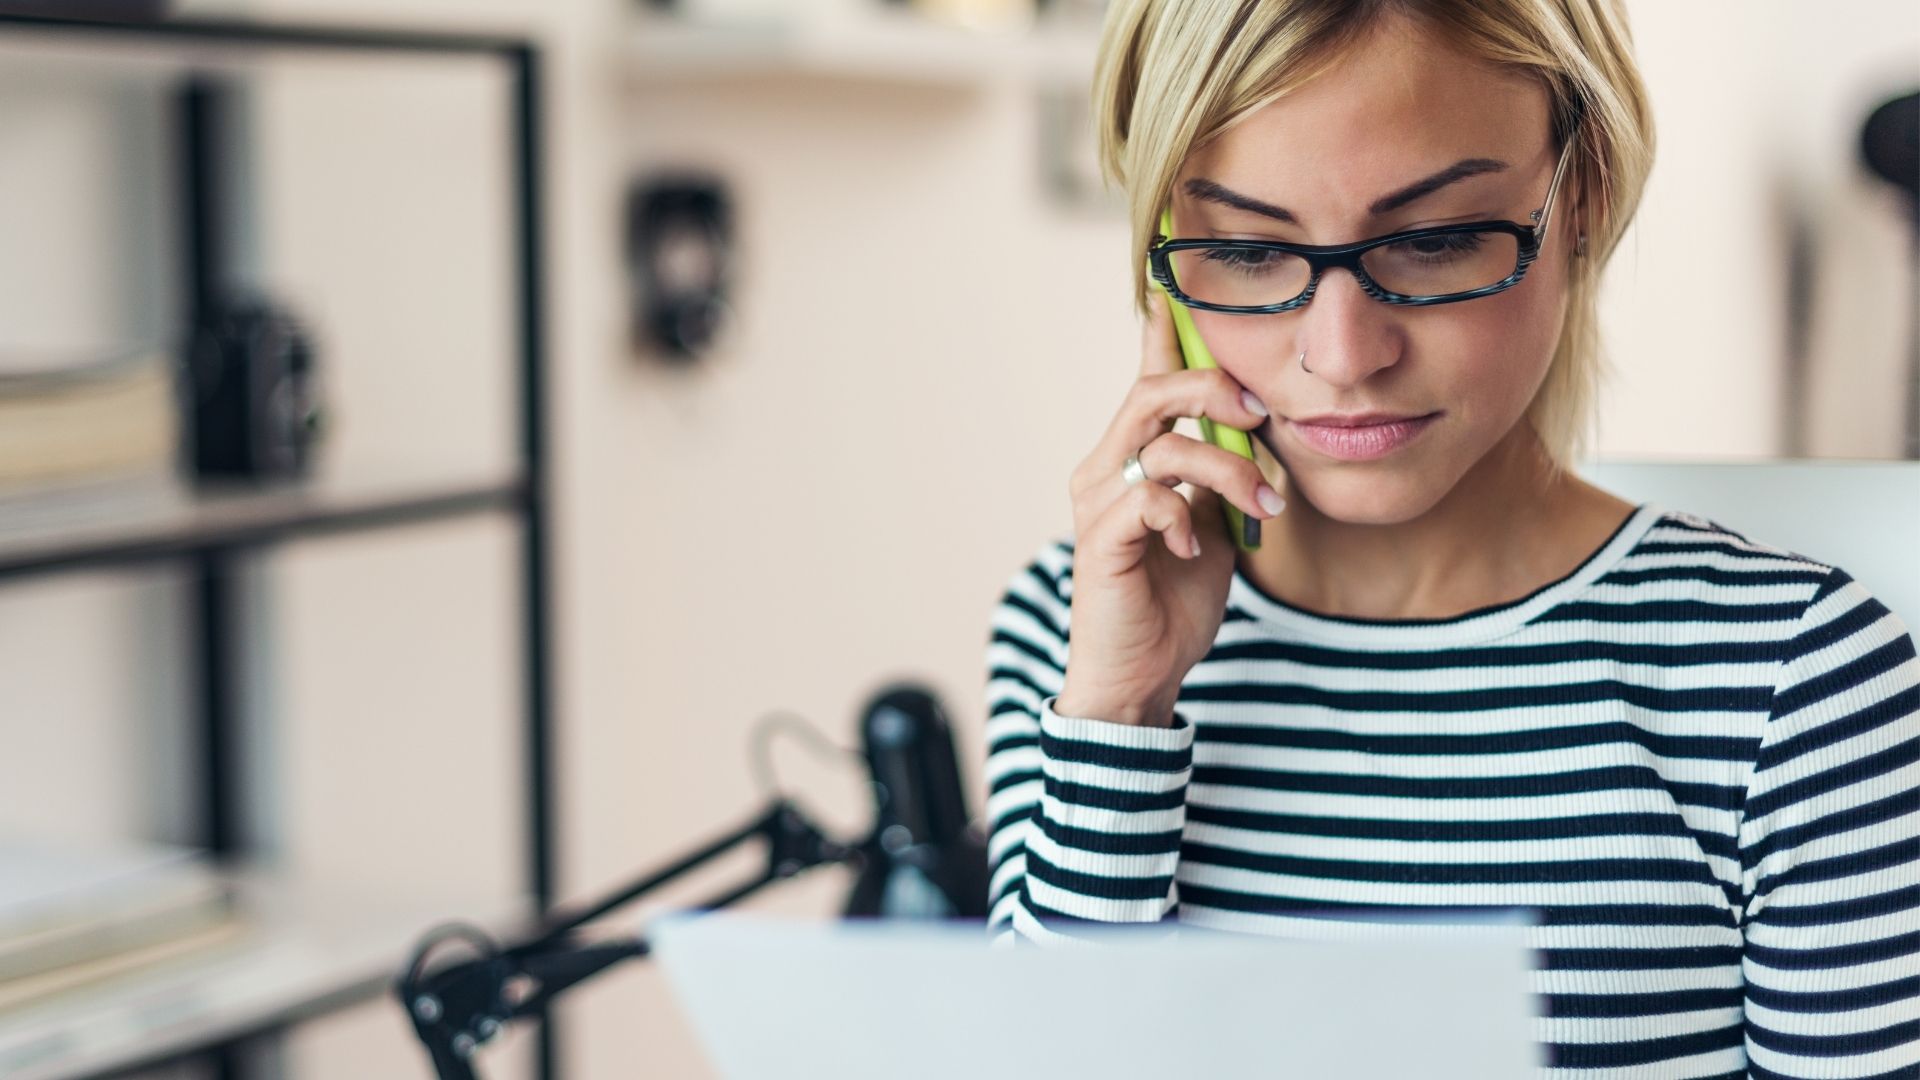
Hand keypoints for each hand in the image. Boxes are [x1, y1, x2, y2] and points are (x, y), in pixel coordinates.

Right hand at [1055, 289, 1286, 727]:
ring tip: (1265, 508)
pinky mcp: (1101, 541)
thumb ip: (1222, 479)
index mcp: (1130, 459)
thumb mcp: (1213, 527)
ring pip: (1165, 445)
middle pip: (1153, 393)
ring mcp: (1098, 503)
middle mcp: (1104, 469)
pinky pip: (1150, 499)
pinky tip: (1197, 545)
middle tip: (1261, 414)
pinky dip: (1186, 515)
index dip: (1165, 334)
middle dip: (1215, 390)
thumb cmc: (1173, 603)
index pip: (1147, 381)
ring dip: (1230, 471)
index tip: (1178, 287)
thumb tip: (1259, 437)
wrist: (1138, 676)